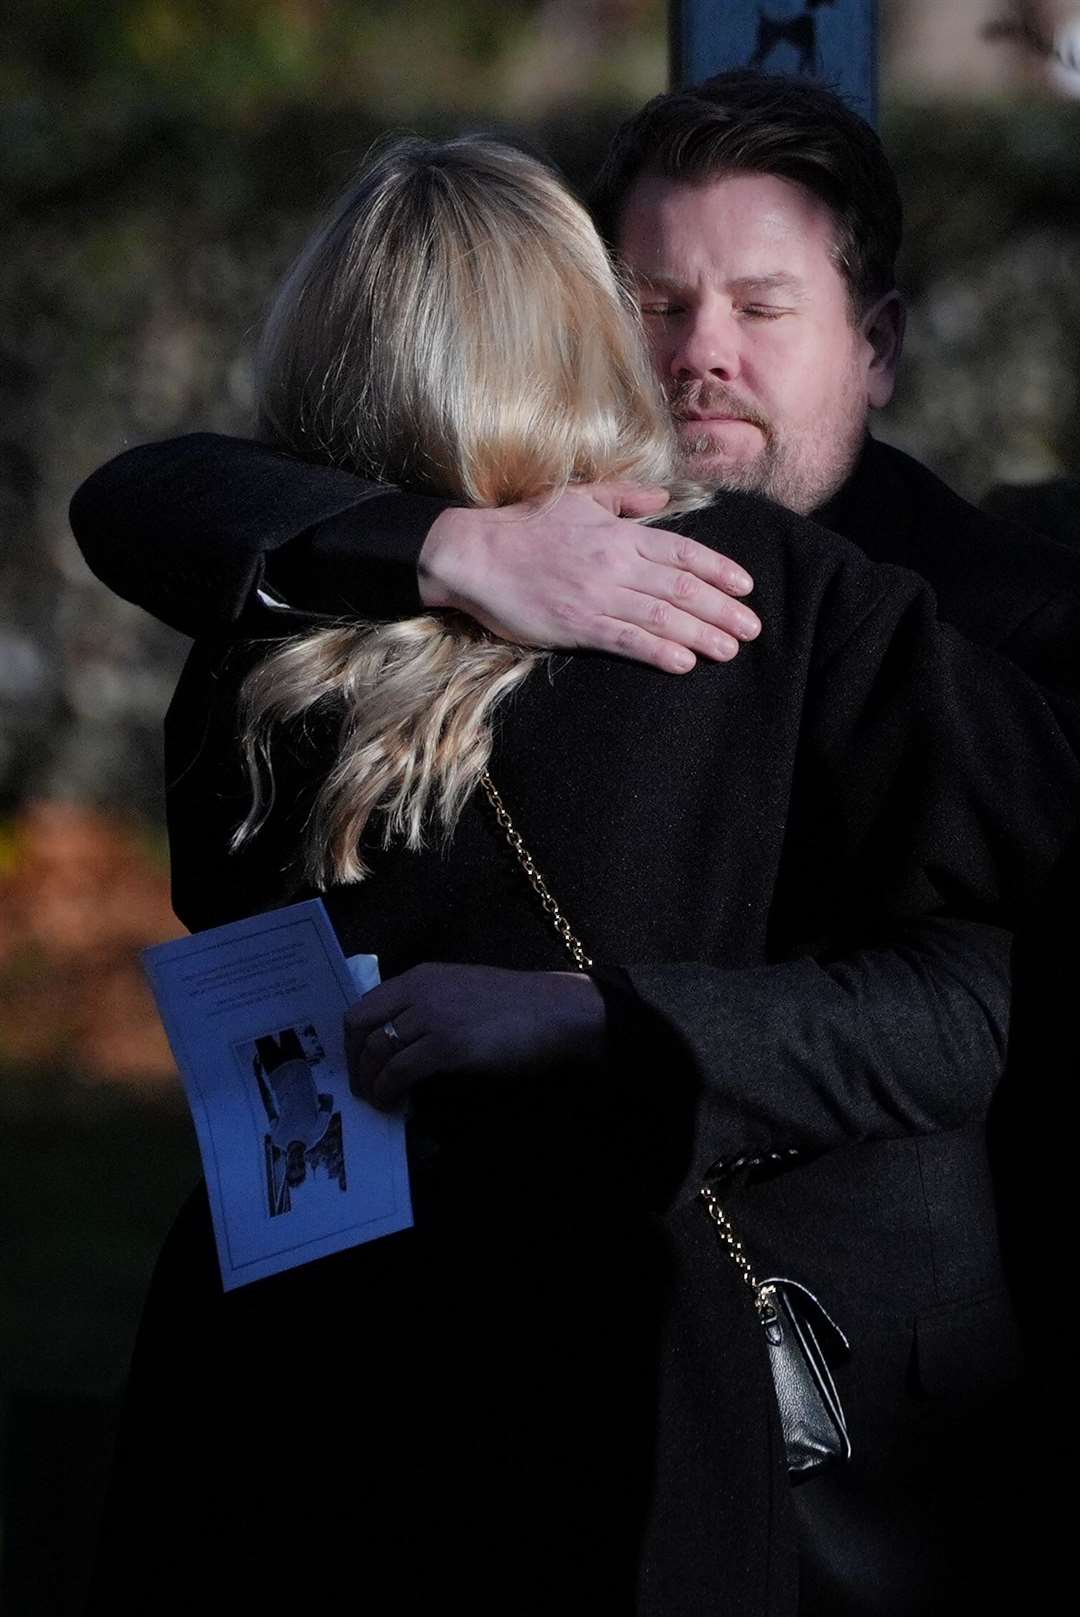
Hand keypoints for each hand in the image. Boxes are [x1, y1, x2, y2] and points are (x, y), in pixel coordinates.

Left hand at [344, 964, 606, 1111]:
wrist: (555, 1012)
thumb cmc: (516, 1005)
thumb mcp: (461, 991)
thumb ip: (428, 1006)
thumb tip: (400, 1041)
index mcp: (421, 976)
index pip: (365, 1005)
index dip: (353, 1039)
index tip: (356, 1063)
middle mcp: (419, 991)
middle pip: (360, 1026)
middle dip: (354, 1061)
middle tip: (360, 1086)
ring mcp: (431, 1017)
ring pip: (377, 1051)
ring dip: (370, 1082)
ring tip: (377, 1100)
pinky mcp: (446, 1045)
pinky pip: (400, 1071)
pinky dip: (389, 1090)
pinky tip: (394, 1102)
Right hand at [418, 483, 759, 674]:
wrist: (476, 554)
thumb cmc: (526, 525)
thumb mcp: (580, 498)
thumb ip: (625, 498)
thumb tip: (663, 498)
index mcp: (620, 534)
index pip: (683, 553)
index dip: (719, 571)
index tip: (747, 587)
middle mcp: (616, 564)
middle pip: (682, 589)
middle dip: (723, 609)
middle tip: (754, 628)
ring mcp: (597, 596)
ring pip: (662, 617)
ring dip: (702, 634)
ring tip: (731, 650)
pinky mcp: (577, 625)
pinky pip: (626, 640)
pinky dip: (658, 651)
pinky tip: (684, 662)